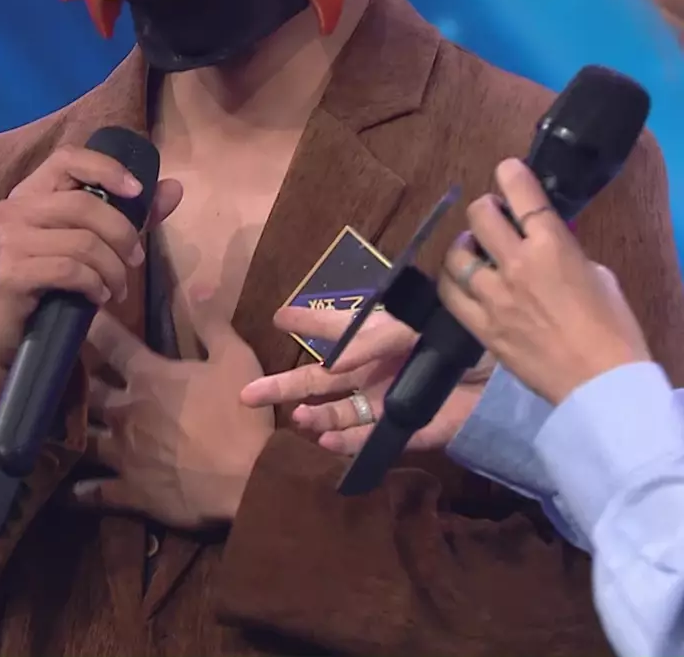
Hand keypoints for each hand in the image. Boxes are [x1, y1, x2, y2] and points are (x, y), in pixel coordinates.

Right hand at [0, 144, 184, 379]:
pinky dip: (94, 284)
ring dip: (113, 269)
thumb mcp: (91, 244)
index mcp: (30, 192)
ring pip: (82, 242)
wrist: (13, 336)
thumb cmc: (52, 284)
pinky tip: (98, 297)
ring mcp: (7, 240)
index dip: (106, 168)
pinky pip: (70, 271)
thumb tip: (174, 188)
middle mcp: (12, 209)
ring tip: (117, 288)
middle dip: (123, 235)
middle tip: (136, 262)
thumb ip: (130, 215)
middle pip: (83, 205)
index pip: (67, 158)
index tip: (138, 192)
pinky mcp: (11, 273)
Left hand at [71, 295, 273, 527]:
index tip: (73, 312)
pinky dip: (78, 491)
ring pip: (82, 438)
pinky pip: (94, 492)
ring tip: (48, 428)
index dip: (92, 325)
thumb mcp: (237, 360)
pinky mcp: (128, 489)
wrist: (246, 480)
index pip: (111, 342)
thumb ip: (212, 324)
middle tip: (55, 372)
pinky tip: (64, 490)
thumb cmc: (240, 416)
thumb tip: (196, 288)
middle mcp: (125, 411)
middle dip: (71, 379)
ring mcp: (122, 452)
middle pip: (87, 390)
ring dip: (67, 432)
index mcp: (149, 377)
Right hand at [241, 306, 492, 454]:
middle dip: (283, 387)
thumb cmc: (465, 338)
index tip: (277, 317)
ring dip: (317, 417)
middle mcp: (376, 369)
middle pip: (321, 380)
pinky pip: (373, 439)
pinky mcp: (411, 428)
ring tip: (297, 421)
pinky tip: (326, 442)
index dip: (305, 321)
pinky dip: (348, 443)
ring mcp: (390, 400)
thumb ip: (373, 338)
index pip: (332, 327)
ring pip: (341, 413)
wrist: (514, 373)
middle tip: (245, 394)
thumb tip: (332, 364)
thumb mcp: (417, 322)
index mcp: (377, 337)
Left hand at [438, 158, 649, 404]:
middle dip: (484, 208)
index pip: (524, 196)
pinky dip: (450, 281)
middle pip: (480, 217)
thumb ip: (566, 254)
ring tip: (471, 248)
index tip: (506, 169)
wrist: (600, 381)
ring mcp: (493, 297)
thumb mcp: (599, 276)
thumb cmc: (613, 328)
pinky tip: (457, 280)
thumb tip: (548, 247)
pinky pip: (449, 295)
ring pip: (457, 256)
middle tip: (490, 214)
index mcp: (553, 246)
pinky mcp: (481, 326)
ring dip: (463, 246)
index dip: (510, 176)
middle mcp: (516, 265)